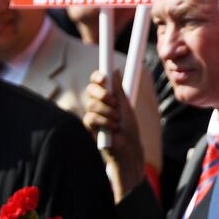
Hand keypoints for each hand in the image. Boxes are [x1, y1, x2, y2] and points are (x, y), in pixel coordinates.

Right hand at [83, 69, 144, 198]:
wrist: (129, 147)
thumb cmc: (129, 128)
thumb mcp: (126, 106)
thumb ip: (119, 90)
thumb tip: (116, 70)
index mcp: (109, 97)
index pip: (98, 82)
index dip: (98, 77)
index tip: (103, 77)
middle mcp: (99, 104)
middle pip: (90, 90)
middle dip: (102, 93)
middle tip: (114, 101)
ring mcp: (93, 115)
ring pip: (91, 104)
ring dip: (108, 111)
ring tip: (117, 120)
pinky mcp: (89, 127)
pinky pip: (90, 117)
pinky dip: (104, 122)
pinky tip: (112, 128)